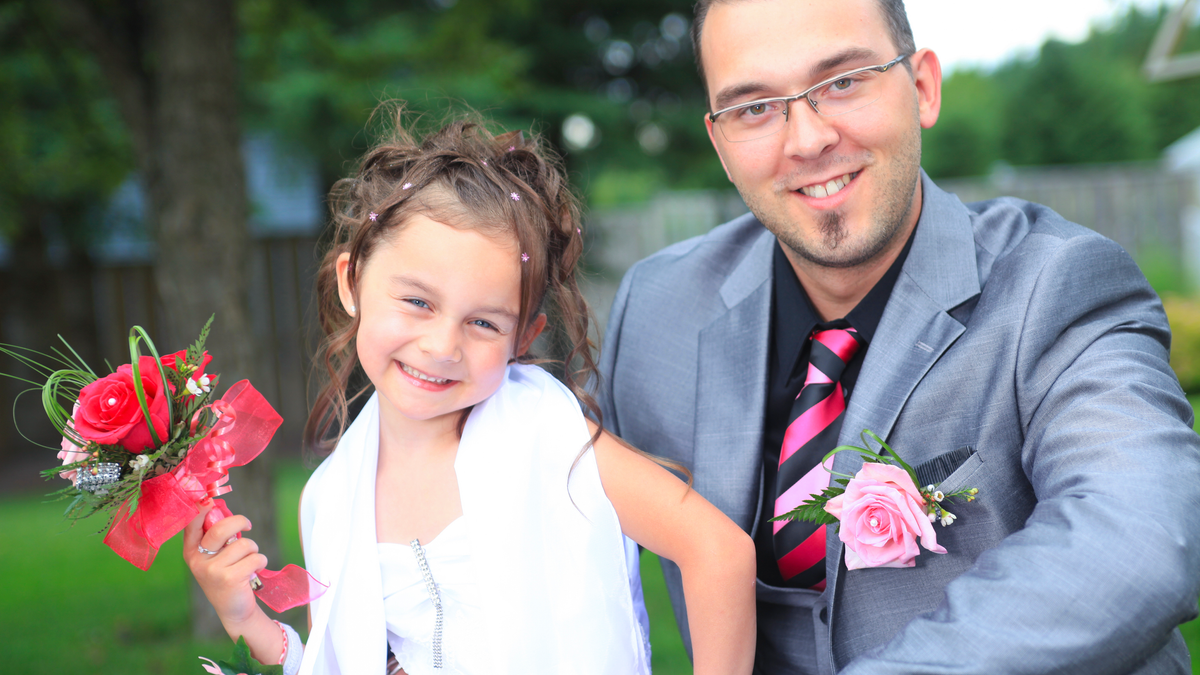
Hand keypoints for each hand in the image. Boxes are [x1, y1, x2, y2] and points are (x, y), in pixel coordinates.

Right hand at [183, 506, 267, 626]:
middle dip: (240, 521)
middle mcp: (198, 559)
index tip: (209, 499)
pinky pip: (255, 558)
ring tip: (249, 561)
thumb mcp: (213, 557)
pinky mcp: (230, 578)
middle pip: (222, 527)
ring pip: (244, 543)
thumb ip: (214, 536)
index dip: (201, 507)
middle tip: (248, 525)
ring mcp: (212, 570)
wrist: (234, 609)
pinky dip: (260, 561)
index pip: (192, 523)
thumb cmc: (226, 575)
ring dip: (254, 549)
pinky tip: (254, 571)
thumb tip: (216, 505)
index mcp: (191, 550)